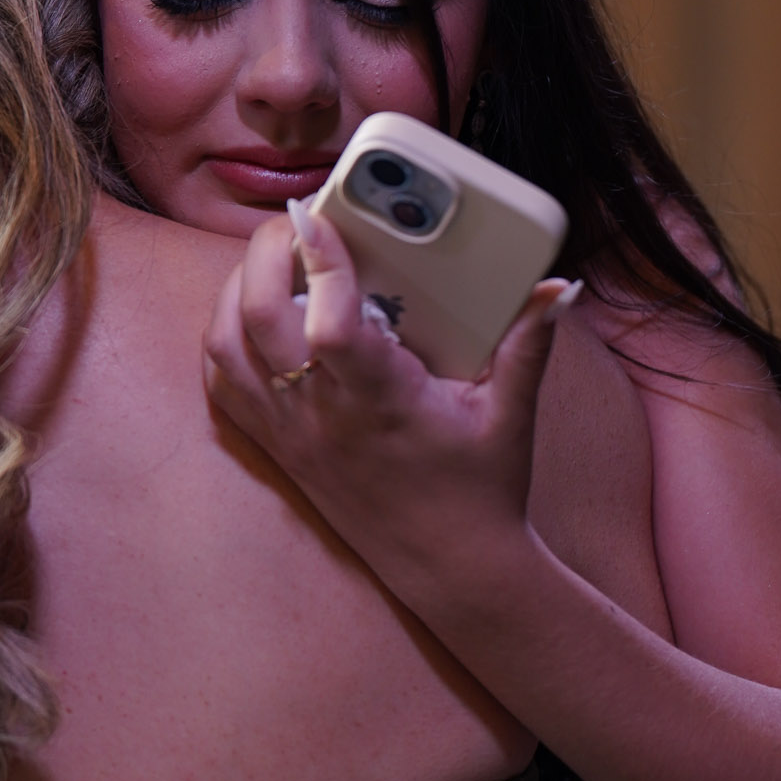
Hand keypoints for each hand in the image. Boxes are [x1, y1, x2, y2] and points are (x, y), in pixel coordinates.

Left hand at [202, 203, 576, 600]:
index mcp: (381, 401)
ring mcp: (291, 431)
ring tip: (276, 259)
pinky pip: (223, 383)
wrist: (450, 567)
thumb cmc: (482, 489)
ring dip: (238, 290)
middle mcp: (323, 415)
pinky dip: (225, 337)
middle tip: (300, 222)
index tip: (316, 213)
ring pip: (226, 346)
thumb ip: (529, 342)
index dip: (320, 264)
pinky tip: (253, 312)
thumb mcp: (511, 412)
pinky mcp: (277, 446)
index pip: (332, 325)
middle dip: (269, 255)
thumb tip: (557, 286)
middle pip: (259, 320)